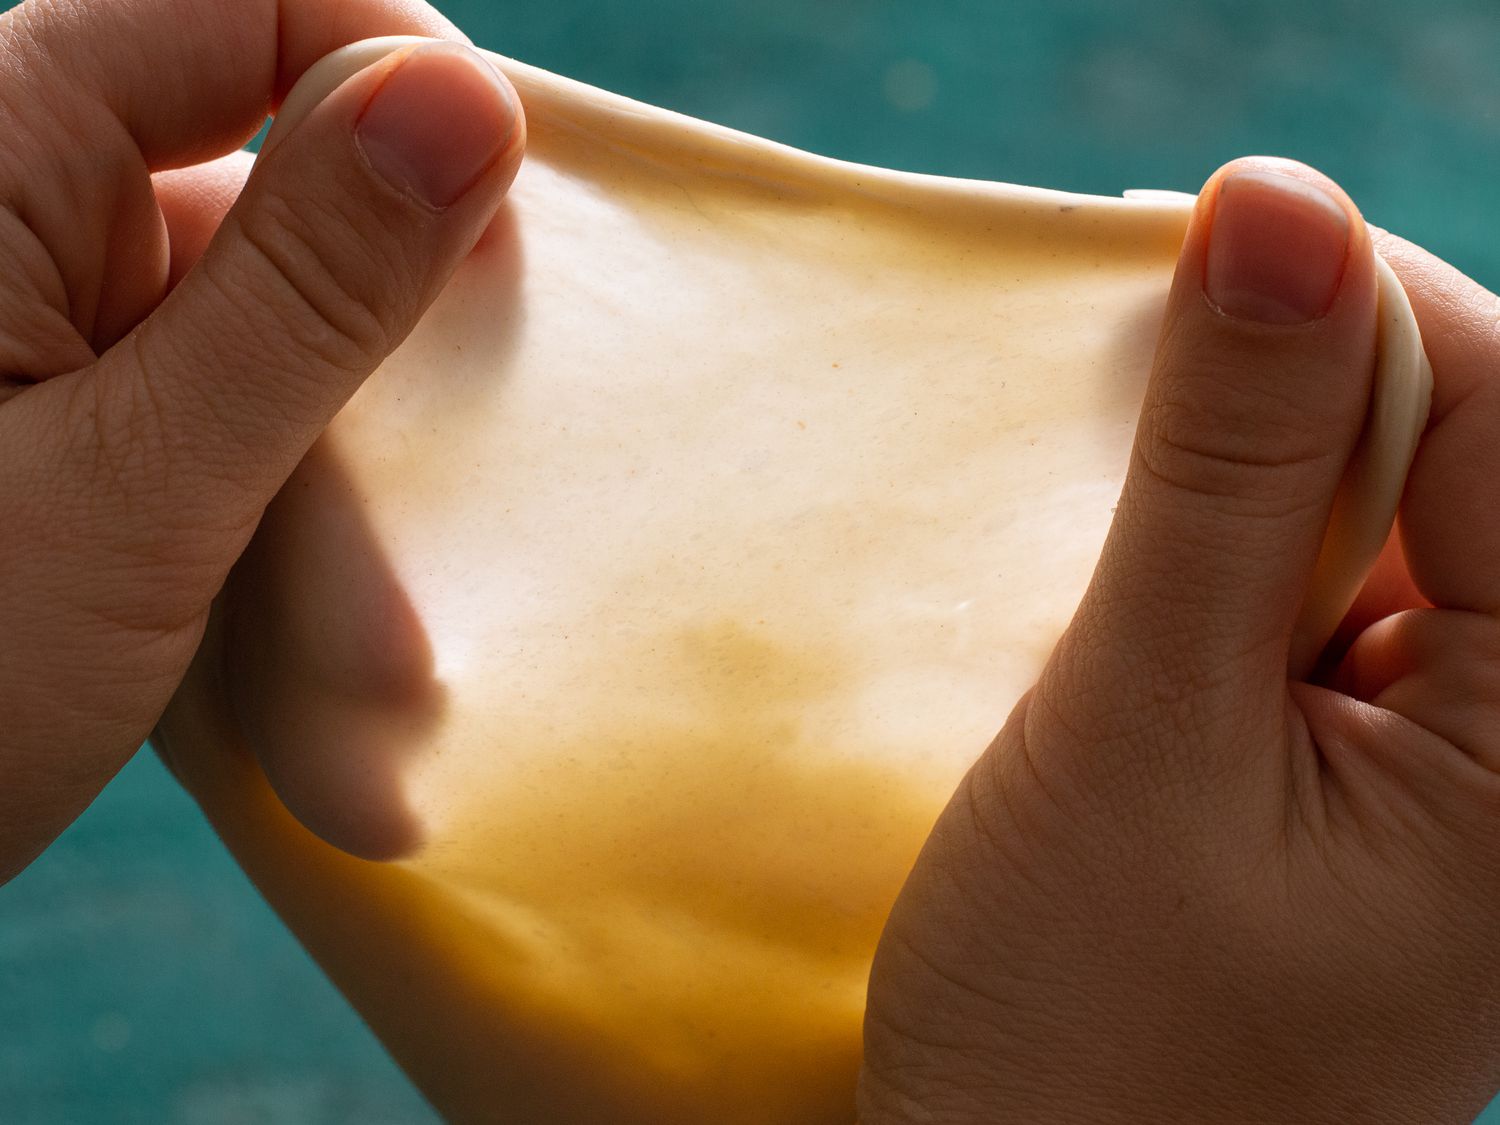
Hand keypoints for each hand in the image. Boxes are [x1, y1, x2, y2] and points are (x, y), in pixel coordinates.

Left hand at [0, 0, 523, 882]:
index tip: (493, 251)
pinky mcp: (87, 394)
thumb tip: (472, 101)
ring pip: (283, 302)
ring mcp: (57, 304)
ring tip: (364, 644)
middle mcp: (19, 194)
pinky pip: (244, 388)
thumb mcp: (137, 485)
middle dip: (384, 330)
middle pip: (285, 165)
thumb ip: (310, 288)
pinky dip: (300, 492)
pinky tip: (313, 621)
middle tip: (427, 482)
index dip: (400, 90)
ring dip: (348, 452)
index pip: (251, 2)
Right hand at [860, 157, 1499, 1122]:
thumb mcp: (1145, 728)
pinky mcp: (1355, 764)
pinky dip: (1219, 544)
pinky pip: (1318, 590)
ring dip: (1237, 463)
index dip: (1350, 300)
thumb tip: (1276, 207)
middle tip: (1117, 354)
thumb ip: (1228, 472)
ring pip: (1376, 510)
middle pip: (1454, 448)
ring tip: (1104, 481)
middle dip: (1287, 379)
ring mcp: (1447, 758)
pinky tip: (1131, 565)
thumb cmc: (1082, 1031)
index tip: (1178, 241)